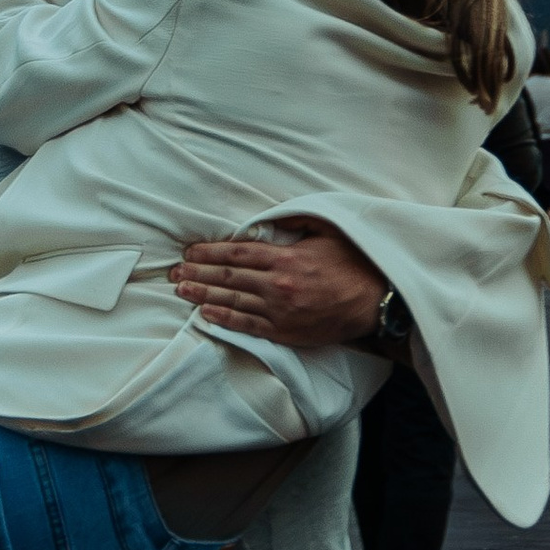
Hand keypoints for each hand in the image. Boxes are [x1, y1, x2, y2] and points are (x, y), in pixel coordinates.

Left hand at [169, 217, 383, 349]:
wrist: (375, 301)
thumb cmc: (352, 263)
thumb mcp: (325, 231)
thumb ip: (294, 222)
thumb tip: (269, 218)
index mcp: (285, 256)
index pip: (237, 252)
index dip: (209, 252)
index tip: (190, 252)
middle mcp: (277, 283)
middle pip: (227, 277)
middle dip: (197, 273)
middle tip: (174, 273)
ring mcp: (279, 310)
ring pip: (232, 301)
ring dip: (202, 295)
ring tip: (181, 291)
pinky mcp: (285, 331)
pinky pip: (247, 325)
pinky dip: (223, 318)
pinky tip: (205, 313)